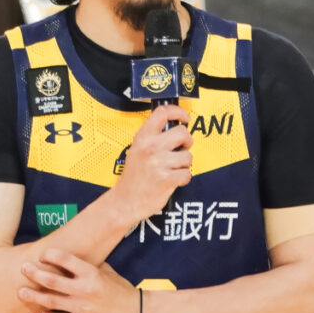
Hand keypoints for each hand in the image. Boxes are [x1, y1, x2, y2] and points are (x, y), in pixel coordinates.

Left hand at [18, 249, 138, 312]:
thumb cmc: (121, 290)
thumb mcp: (107, 272)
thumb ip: (88, 266)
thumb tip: (70, 257)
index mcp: (92, 274)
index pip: (66, 260)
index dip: (51, 255)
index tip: (41, 254)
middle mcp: (85, 290)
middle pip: (53, 281)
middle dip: (35, 274)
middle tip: (23, 269)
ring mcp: (83, 309)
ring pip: (52, 302)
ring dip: (35, 296)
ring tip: (21, 292)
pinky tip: (41, 312)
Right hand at [112, 105, 192, 221]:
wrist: (125, 200)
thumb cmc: (133, 177)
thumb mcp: (137, 150)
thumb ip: (153, 137)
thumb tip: (174, 128)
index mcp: (143, 137)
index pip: (162, 113)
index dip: (178, 112)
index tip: (184, 118)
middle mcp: (150, 147)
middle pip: (182, 132)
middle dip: (187, 142)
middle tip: (182, 148)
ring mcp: (159, 163)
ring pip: (188, 156)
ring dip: (184, 164)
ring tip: (172, 169)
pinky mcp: (167, 179)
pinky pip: (187, 174)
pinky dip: (183, 178)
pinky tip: (173, 180)